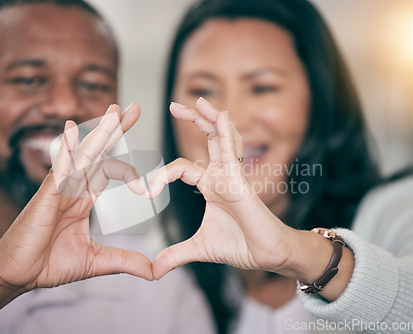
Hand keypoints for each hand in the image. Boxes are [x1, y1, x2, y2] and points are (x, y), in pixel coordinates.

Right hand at [0, 103, 152, 292]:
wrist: (19, 275)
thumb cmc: (49, 263)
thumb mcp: (96, 261)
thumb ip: (125, 260)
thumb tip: (154, 271)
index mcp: (83, 199)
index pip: (107, 170)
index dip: (127, 167)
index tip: (145, 187)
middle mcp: (73, 188)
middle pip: (98, 152)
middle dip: (115, 130)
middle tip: (133, 108)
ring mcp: (59, 188)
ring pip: (83, 154)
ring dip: (100, 132)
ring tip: (116, 112)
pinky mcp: (46, 194)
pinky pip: (59, 166)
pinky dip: (67, 148)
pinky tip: (73, 128)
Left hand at [149, 98, 297, 279]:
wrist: (266, 256)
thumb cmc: (239, 246)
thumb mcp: (198, 248)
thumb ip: (175, 254)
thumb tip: (153, 271)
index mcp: (210, 186)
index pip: (182, 168)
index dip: (161, 176)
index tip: (146, 193)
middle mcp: (221, 175)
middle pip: (207, 139)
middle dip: (193, 120)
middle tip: (175, 106)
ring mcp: (231, 174)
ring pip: (221, 137)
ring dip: (209, 118)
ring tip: (198, 100)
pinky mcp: (239, 179)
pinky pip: (231, 149)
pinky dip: (225, 131)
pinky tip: (218, 114)